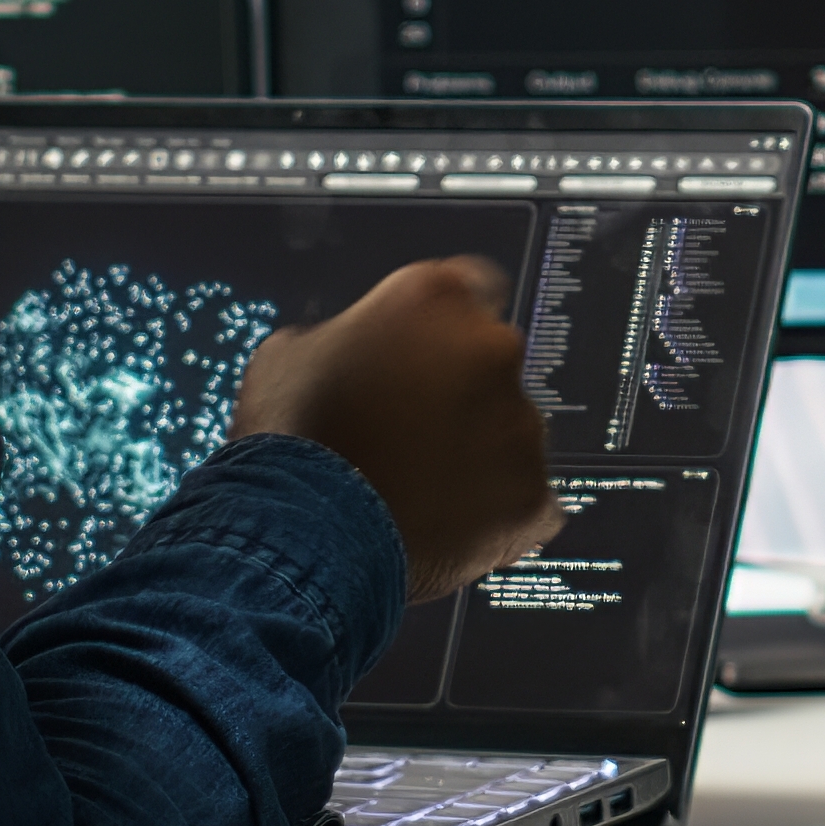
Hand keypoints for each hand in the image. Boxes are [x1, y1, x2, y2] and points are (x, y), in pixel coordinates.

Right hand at [234, 258, 563, 601]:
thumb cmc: (292, 441)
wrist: (303, 534)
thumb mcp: (291, 353)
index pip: (467, 291)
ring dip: (477, 452)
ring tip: (417, 485)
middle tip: (410, 431)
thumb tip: (356, 348)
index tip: (430, 354)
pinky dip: (495, 512)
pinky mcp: (533, 493)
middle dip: (459, 393)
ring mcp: (520, 424)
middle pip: (491, 364)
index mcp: (434, 297)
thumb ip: (346, 335)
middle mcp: (491, 347)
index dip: (443, 329)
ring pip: (510, 433)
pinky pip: (524, 499)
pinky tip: (443, 521)